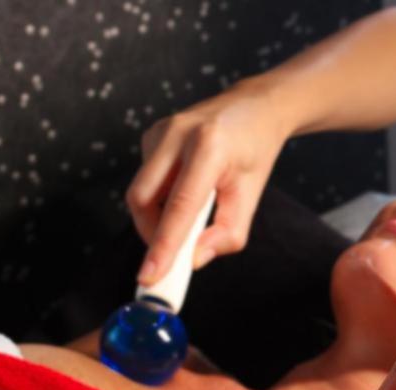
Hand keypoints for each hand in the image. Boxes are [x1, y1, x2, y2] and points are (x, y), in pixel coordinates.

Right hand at [127, 80, 292, 285]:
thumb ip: (227, 233)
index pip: (180, 206)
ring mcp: (160, 131)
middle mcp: (178, 134)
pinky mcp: (151, 135)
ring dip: (158, 215)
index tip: (150, 275)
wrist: (253, 108)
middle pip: (143, 199)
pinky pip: (145, 179)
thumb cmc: (254, 152)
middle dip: (152, 234)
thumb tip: (195, 260)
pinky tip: (184, 189)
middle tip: (170, 255)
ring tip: (192, 213)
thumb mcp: (251, 195)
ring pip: (141, 191)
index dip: (163, 245)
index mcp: (209, 147)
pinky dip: (160, 197)